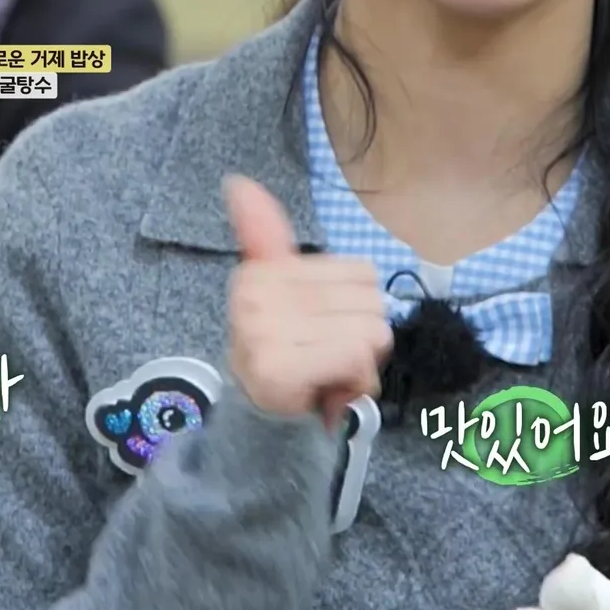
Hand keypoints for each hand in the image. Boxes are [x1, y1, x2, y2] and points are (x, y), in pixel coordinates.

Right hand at [224, 175, 390, 425]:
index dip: (355, 309)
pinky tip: (328, 393)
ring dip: (361, 367)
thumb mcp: (279, 294)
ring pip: (370, 331)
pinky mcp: (279, 365)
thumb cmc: (282, 357)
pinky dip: (355, 384)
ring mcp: (264, 329)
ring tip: (326, 377)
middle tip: (325, 362)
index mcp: (261, 271)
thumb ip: (264, 236)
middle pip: (371, 301)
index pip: (361, 275)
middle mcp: (256, 294)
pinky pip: (356, 357)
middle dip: (361, 340)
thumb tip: (238, 180)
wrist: (257, 430)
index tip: (319, 332)